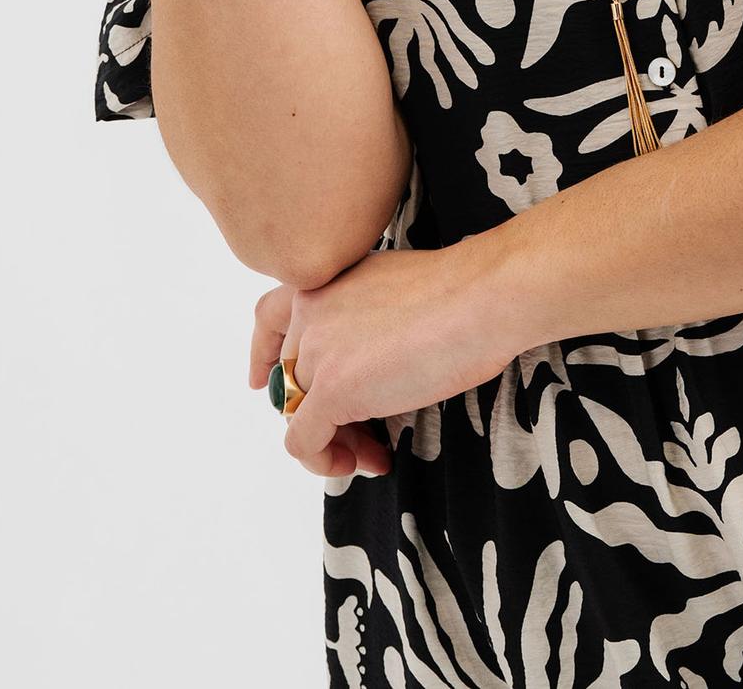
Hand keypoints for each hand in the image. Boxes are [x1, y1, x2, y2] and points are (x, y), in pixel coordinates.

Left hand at [248, 240, 524, 478]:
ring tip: (373, 451)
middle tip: (364, 435)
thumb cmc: (460, 291)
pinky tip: (368, 460)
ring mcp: (317, 351)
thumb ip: (362, 315)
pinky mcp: (332, 390)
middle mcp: (310, 310)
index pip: (269, 316)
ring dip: (332, 439)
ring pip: (297, 413)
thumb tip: (366, 360)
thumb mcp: (392, 288)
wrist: (480, 298)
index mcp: (325, 281)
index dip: (262, 354)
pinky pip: (304, 442)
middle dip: (321, 412)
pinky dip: (326, 461)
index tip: (261, 381)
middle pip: (292, 377)